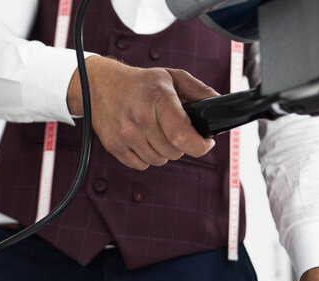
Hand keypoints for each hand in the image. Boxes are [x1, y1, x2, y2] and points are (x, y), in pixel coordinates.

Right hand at [67, 56, 217, 169]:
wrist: (99, 85)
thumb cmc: (140, 82)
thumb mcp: (171, 77)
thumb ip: (200, 90)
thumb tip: (220, 105)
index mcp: (158, 98)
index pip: (183, 136)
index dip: (201, 145)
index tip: (206, 142)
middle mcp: (140, 118)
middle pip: (175, 152)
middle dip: (181, 144)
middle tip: (176, 131)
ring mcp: (125, 134)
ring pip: (159, 161)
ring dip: (163, 151)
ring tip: (157, 133)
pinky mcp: (115, 146)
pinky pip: (142, 165)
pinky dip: (146, 157)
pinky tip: (143, 139)